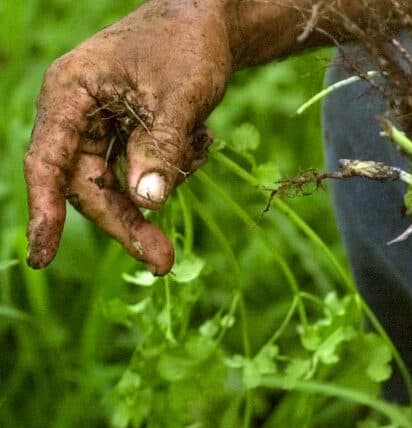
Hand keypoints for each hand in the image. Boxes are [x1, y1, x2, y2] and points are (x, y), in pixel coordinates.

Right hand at [24, 0, 232, 273]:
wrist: (211, 23)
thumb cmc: (188, 46)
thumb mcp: (180, 96)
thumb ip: (162, 147)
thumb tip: (146, 202)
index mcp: (70, 93)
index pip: (48, 163)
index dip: (44, 212)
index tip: (43, 256)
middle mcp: (78, 113)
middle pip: (88, 185)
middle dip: (128, 221)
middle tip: (164, 261)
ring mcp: (103, 125)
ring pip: (121, 184)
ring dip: (163, 182)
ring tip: (201, 145)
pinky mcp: (129, 135)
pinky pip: (145, 172)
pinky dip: (175, 167)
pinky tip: (202, 136)